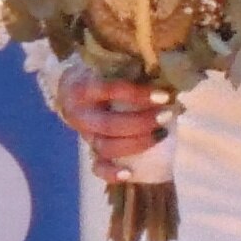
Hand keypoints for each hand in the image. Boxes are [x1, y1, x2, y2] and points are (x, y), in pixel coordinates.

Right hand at [51, 69, 171, 182]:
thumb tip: (168, 76)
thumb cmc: (102, 75)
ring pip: (106, 147)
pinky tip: (129, 174)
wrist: (72, 89)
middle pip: (110, 124)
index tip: (164, 96)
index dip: (138, 94)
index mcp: (84, 89)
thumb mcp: (111, 67)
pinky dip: (111, 173)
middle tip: (166, 115)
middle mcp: (81, 114)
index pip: (111, 90)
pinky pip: (97, 167)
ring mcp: (85, 135)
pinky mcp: (90, 151)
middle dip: (141, 123)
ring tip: (162, 134)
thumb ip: (132, 72)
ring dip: (136, 143)